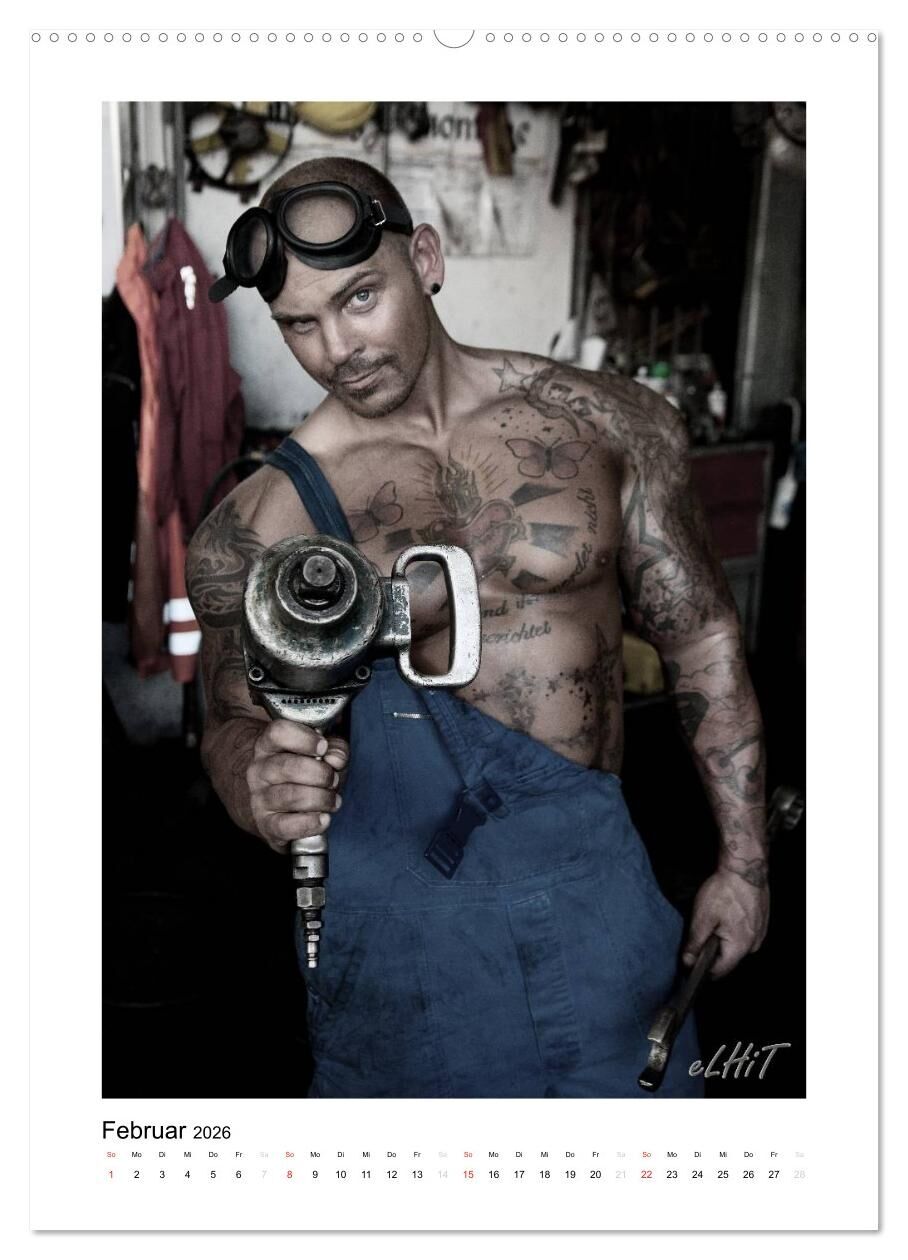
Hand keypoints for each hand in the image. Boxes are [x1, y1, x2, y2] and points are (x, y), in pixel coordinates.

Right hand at [246, 719, 348, 853]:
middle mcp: (259, 769)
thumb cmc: (305, 772)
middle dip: (320, 774)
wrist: (278, 804)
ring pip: (290, 796)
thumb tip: (336, 758)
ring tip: (333, 800)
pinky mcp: (265, 824)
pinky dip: (310, 823)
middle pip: (288, 767)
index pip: (278, 733)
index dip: (304, 738)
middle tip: (333, 779)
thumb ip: (335, 749)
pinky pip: (285, 826)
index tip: (323, 747)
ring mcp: (259, 797)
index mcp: (269, 745)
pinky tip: (323, 819)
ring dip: (320, 798)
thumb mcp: (322, 753)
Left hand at [681, 866, 769, 978]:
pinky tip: (726, 915)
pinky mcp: (761, 924)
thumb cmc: (725, 890)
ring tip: (715, 919)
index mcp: (740, 947)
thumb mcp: (702, 918)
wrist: (745, 868)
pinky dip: (733, 930)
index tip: (691, 960)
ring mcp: (760, 934)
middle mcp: (754, 944)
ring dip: (723, 939)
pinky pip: (744, 935)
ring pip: (735, 946)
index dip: (702, 969)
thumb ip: (695, 943)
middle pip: (728, 959)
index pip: (719, 972)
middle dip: (712, 951)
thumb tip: (688, 962)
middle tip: (702, 931)